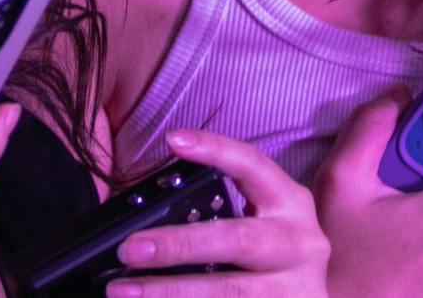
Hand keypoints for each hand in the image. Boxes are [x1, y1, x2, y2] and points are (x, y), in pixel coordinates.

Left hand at [109, 128, 329, 296]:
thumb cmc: (275, 256)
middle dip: (180, 244)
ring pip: (229, 291)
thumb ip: (223, 209)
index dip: (216, 150)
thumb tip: (151, 210)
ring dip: (168, 292)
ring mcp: (295, 290)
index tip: (174, 140)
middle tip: (130, 248)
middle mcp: (299, 244)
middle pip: (238, 239)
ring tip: (122, 290)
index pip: (254, 165)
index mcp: (291, 204)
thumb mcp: (264, 223)